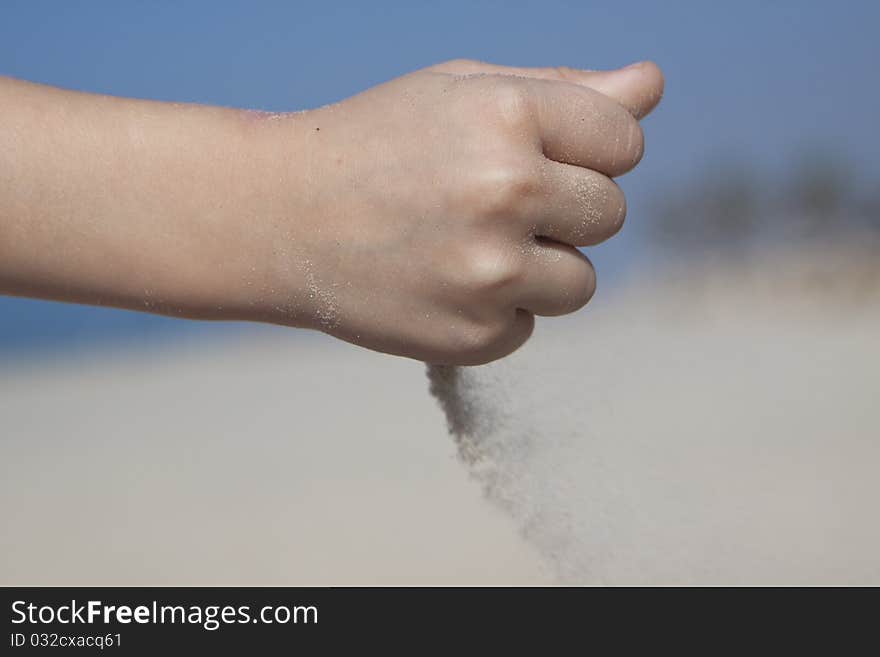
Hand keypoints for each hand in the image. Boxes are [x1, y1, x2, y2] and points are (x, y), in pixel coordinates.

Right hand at [257, 60, 663, 363]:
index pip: (624, 140)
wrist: (282, 220)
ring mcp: (490, 273)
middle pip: (610, 212)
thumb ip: (565, 91)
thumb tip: (654, 84)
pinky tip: (441, 285)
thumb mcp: (461, 93)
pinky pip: (529, 324)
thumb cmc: (377, 145)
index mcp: (508, 116)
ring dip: (540, 267)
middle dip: (565, 209)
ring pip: (580, 281)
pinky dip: (497, 311)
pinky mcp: (474, 337)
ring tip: (465, 249)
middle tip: (489, 204)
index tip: (537, 157)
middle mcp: (505, 193)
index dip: (586, 150)